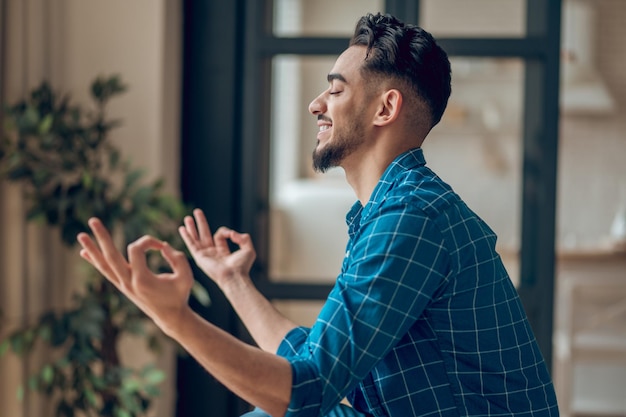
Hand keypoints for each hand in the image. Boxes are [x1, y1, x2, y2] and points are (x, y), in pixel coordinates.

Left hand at [76, 218, 193, 332]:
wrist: (170, 317)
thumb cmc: (179, 295)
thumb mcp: (186, 276)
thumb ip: (178, 258)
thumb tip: (163, 247)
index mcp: (142, 279)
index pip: (137, 249)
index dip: (149, 241)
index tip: (161, 246)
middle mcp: (128, 282)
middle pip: (111, 256)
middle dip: (102, 237)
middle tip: (93, 220)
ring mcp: (123, 285)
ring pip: (104, 265)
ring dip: (92, 249)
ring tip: (80, 235)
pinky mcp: (122, 286)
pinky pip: (105, 271)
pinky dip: (95, 261)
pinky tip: (83, 252)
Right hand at [178, 208, 255, 288]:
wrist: (234, 276)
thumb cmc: (242, 266)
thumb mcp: (248, 249)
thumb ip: (244, 238)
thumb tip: (233, 233)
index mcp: (223, 252)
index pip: (220, 235)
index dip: (225, 231)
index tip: (232, 235)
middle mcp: (212, 253)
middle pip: (205, 234)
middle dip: (201, 223)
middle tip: (197, 211)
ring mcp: (205, 255)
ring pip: (196, 238)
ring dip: (192, 227)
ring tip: (187, 218)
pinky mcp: (200, 257)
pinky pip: (191, 244)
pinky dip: (187, 236)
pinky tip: (182, 228)